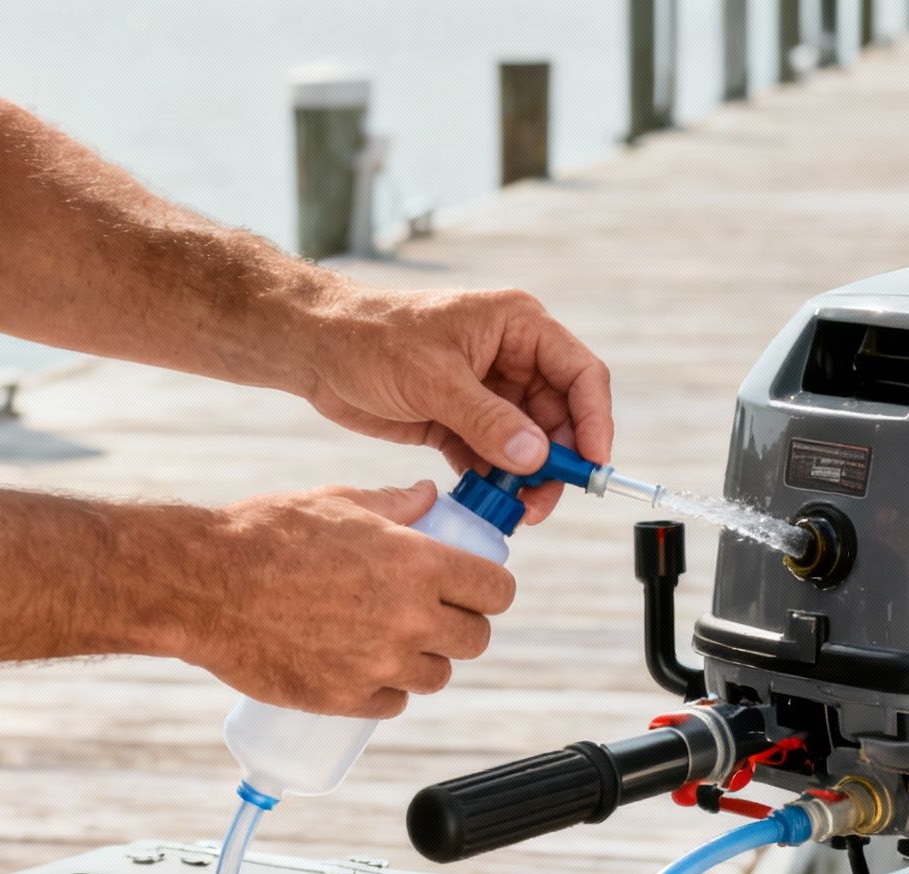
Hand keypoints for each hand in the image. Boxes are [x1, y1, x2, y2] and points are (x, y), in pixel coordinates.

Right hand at [184, 482, 514, 717]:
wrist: (201, 586)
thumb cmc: (266, 534)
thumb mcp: (338, 502)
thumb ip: (395, 504)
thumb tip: (429, 497)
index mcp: (417, 564)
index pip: (496, 591)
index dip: (489, 589)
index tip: (475, 589)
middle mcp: (408, 618)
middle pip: (475, 639)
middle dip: (459, 625)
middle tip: (431, 614)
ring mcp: (379, 665)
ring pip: (436, 676)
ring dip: (423, 660)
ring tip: (392, 640)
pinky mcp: (345, 699)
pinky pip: (392, 705)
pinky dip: (383, 690)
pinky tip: (362, 667)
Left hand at [303, 287, 612, 523]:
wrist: (314, 350)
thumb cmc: (371, 339)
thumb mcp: (433, 379)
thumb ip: (488, 420)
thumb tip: (537, 458)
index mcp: (518, 327)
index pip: (580, 374)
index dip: (594, 421)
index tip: (593, 466)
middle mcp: (512, 358)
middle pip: (560, 417)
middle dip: (557, 462)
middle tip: (544, 502)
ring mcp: (488, 392)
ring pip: (529, 445)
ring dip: (527, 479)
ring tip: (518, 511)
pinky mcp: (461, 421)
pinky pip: (493, 458)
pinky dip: (494, 482)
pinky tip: (489, 503)